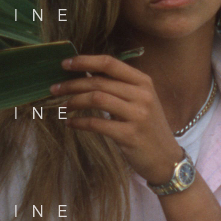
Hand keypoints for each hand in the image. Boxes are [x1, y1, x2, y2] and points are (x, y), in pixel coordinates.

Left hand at [52, 54, 182, 184]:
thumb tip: (86, 75)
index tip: (65, 64)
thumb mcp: (140, 101)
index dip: (85, 61)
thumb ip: (119, 88)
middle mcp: (142, 95)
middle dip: (72, 84)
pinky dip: (80, 122)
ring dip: (74, 101)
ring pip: (96, 98)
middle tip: (55, 88)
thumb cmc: (148, 128)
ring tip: (63, 106)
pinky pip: (97, 124)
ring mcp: (137, 115)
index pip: (110, 63)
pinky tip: (71, 123)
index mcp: (143, 82)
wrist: (166, 159)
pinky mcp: (130, 135)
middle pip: (99, 81)